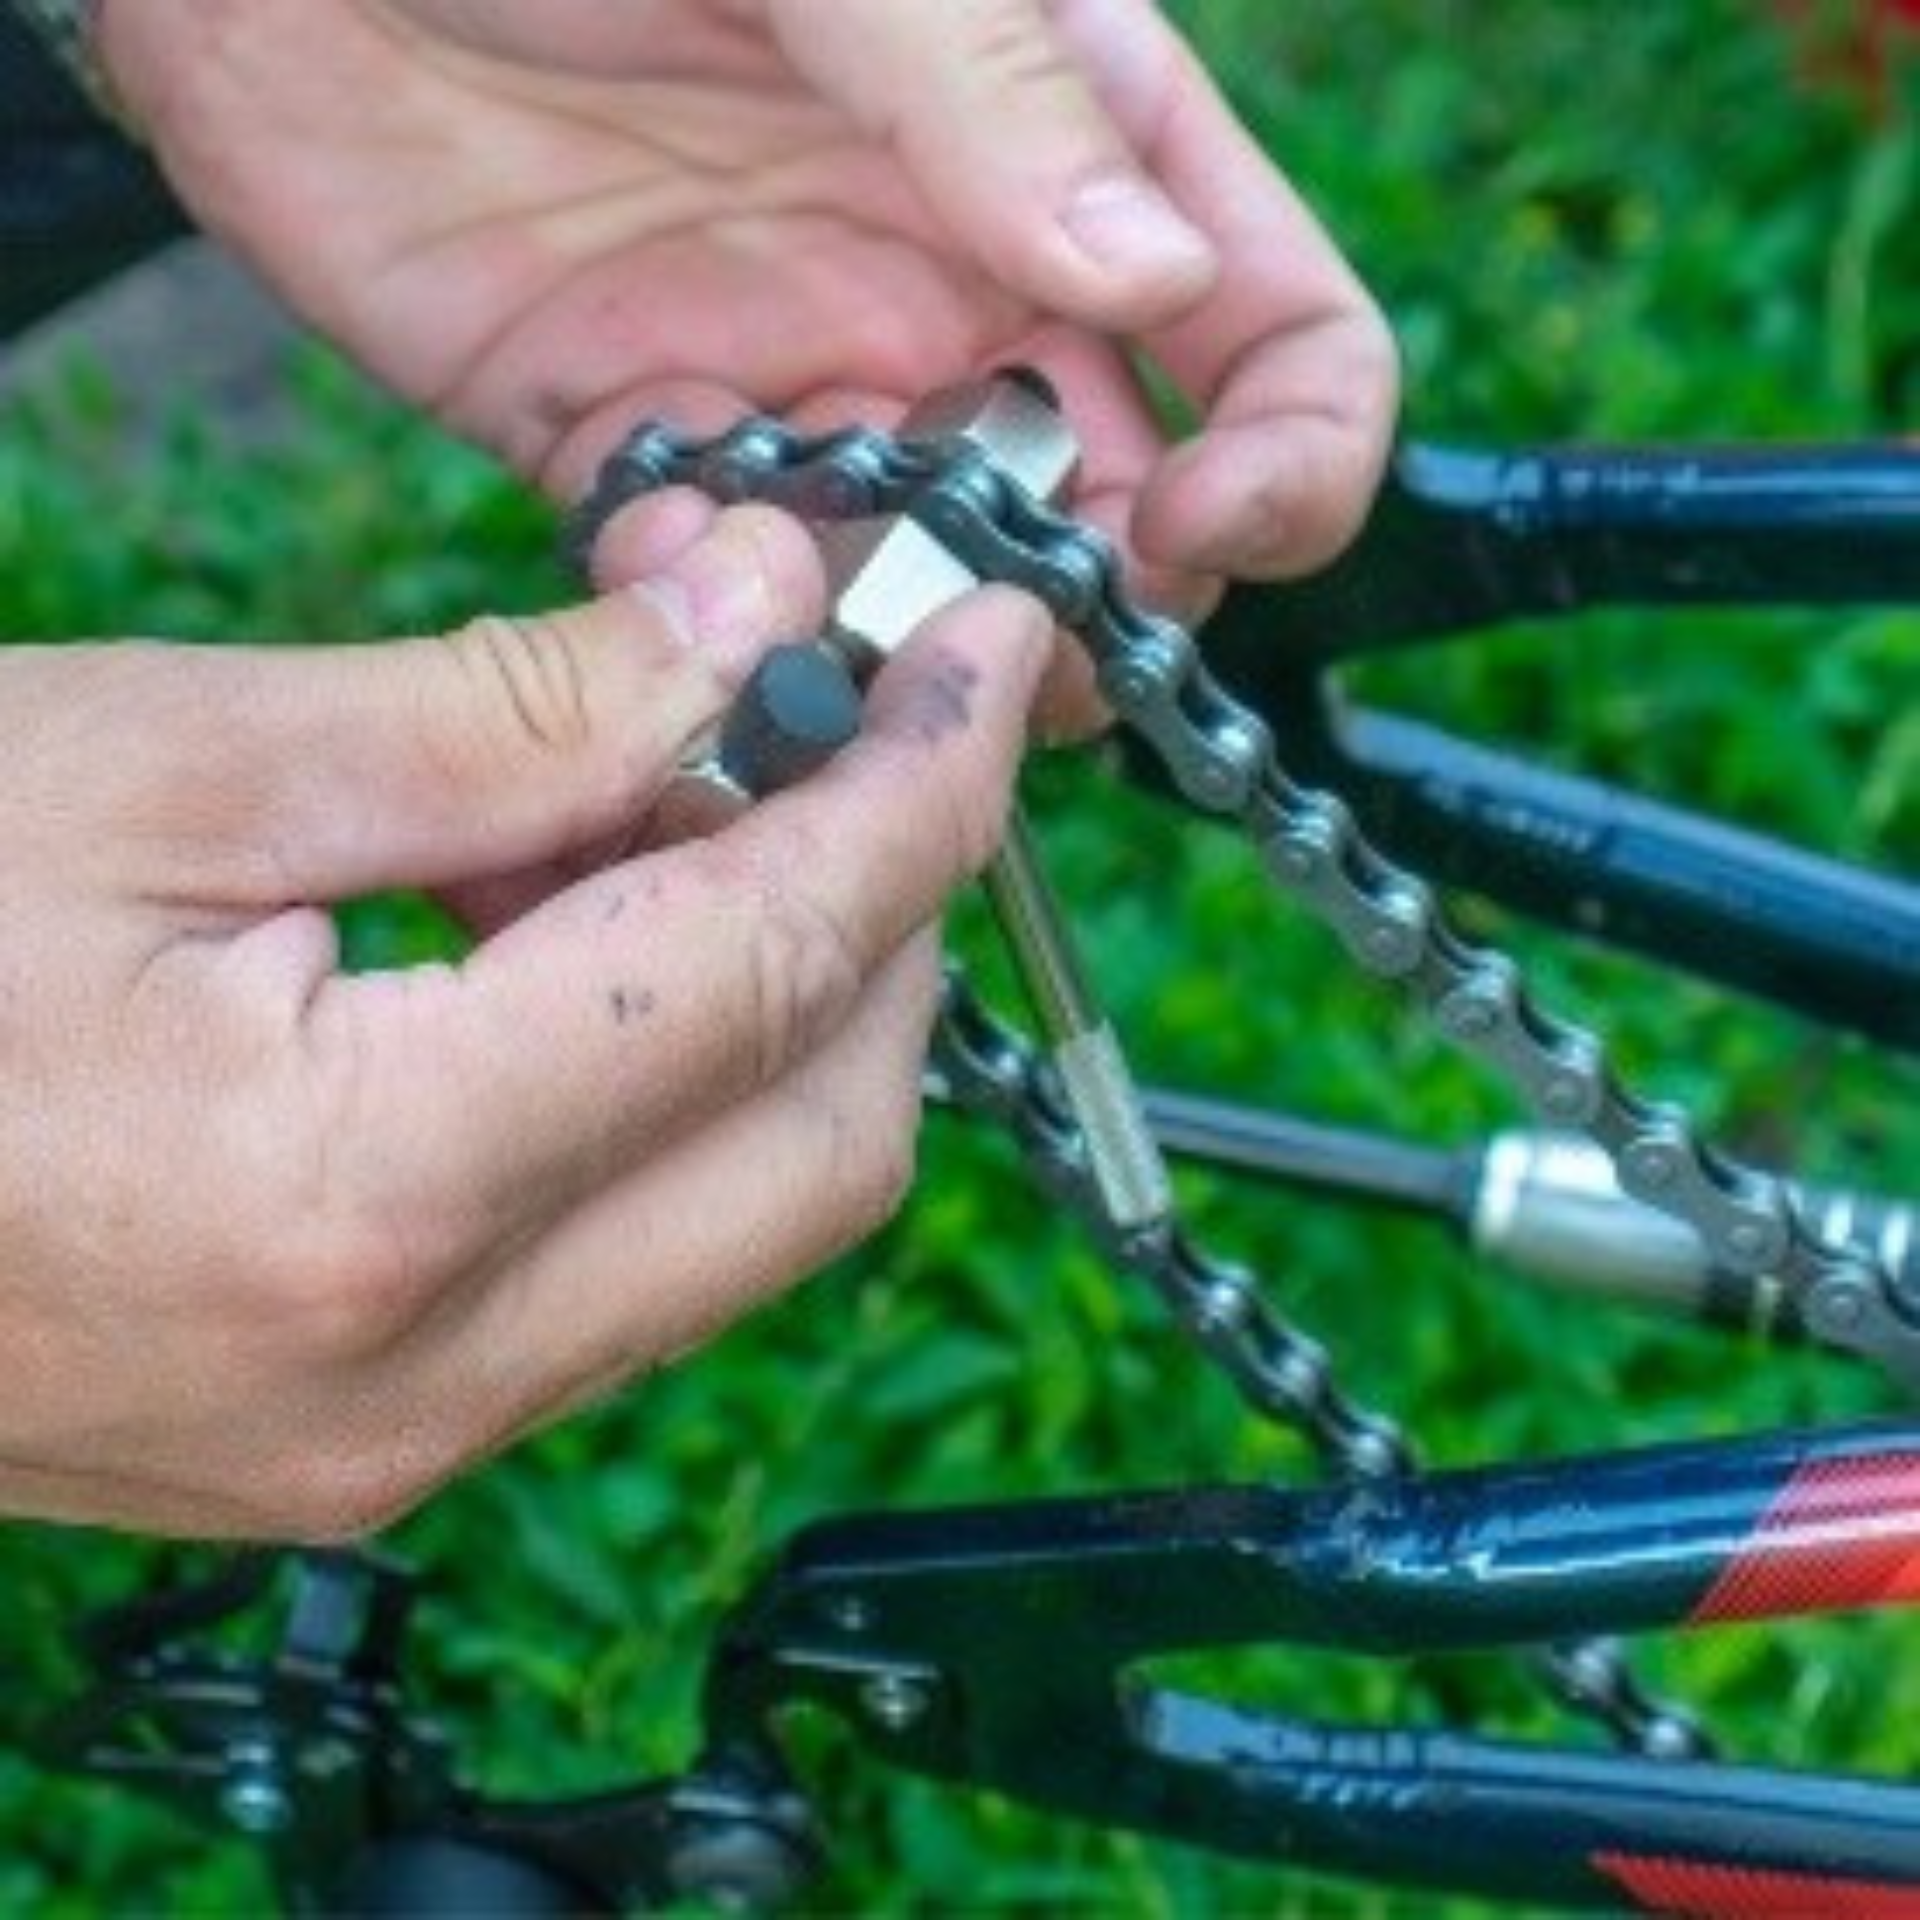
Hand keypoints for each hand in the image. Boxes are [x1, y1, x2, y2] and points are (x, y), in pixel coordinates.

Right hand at [0, 512, 1045, 1537]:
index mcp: (362, 1197)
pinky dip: (664, 1095)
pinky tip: (583, 944)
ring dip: (773, 1004)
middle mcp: (413, 1378)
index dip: (917, 794)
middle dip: (883, 917)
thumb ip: (511, 709)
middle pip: (824, 1143)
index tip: (982, 667)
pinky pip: (619, 1264)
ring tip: (676, 808)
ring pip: (738, 1218)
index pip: (776, 972)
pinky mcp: (366, 1438)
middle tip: (851, 726)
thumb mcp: (166, 762)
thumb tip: (748, 629)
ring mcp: (395, 1440)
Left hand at [102, 0, 1395, 616]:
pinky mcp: (647, 449)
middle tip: (1003, 633)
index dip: (1291, 464)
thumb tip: (1151, 285)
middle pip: (1116, 521)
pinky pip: (730, 592)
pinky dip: (728, 626)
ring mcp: (811, 382)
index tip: (1205, 528)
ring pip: (933, 592)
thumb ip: (995, 98)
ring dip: (915, 648)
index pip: (1275, 341)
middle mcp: (960, 294)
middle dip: (1096, 610)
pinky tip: (674, 563)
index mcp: (1066, 151)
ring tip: (835, 623)